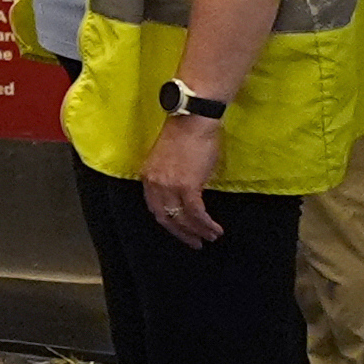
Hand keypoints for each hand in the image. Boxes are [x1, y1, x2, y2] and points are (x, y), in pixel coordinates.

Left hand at [142, 117, 225, 247]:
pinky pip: (196, 213)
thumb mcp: (170, 160)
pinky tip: (215, 229)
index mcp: (148, 176)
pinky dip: (206, 224)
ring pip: (182, 218)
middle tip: (195, 243)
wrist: (194, 120)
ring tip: (211, 237)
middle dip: (182, 233)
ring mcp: (169, 185)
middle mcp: (154, 183)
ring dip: (198, 231)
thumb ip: (172, 179)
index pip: (154, 208)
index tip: (181, 231)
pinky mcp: (186, 186)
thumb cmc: (187, 136)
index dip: (169, 223)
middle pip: (165, 217)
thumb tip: (185, 196)